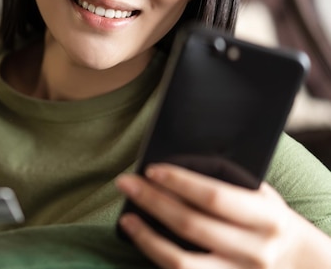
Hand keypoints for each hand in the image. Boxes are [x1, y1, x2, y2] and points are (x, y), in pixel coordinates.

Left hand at [116, 164, 330, 268]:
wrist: (298, 265)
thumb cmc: (269, 221)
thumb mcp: (262, 198)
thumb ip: (228, 184)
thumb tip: (175, 165)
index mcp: (266, 219)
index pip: (215, 197)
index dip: (180, 182)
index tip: (151, 169)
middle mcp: (254, 251)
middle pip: (191, 225)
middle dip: (152, 201)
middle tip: (126, 183)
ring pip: (181, 262)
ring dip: (146, 238)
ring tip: (126, 217)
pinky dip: (157, 258)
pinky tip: (142, 242)